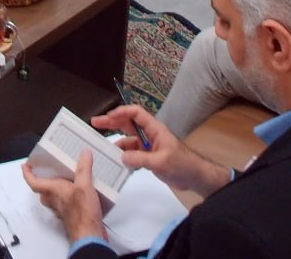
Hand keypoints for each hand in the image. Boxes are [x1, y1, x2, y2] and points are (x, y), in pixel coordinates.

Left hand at [21, 149, 105, 243]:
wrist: (88, 234)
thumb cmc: (82, 214)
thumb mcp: (84, 185)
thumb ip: (83, 168)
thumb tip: (84, 154)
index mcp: (52, 190)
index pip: (33, 182)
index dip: (27, 173)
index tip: (25, 166)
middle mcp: (53, 200)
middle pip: (41, 189)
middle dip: (42, 179)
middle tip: (45, 169)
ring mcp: (60, 208)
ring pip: (51, 196)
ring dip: (54, 187)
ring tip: (64, 176)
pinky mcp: (68, 213)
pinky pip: (61, 202)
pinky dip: (64, 195)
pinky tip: (76, 191)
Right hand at [93, 104, 229, 195]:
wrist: (195, 178)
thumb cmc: (181, 164)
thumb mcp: (160, 161)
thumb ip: (140, 158)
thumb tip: (121, 156)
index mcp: (154, 129)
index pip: (136, 114)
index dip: (121, 112)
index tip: (107, 117)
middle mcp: (150, 134)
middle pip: (128, 123)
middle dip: (112, 122)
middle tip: (95, 122)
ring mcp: (149, 146)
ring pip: (129, 139)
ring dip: (117, 142)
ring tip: (103, 147)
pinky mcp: (149, 158)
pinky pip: (132, 153)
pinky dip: (124, 156)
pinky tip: (117, 161)